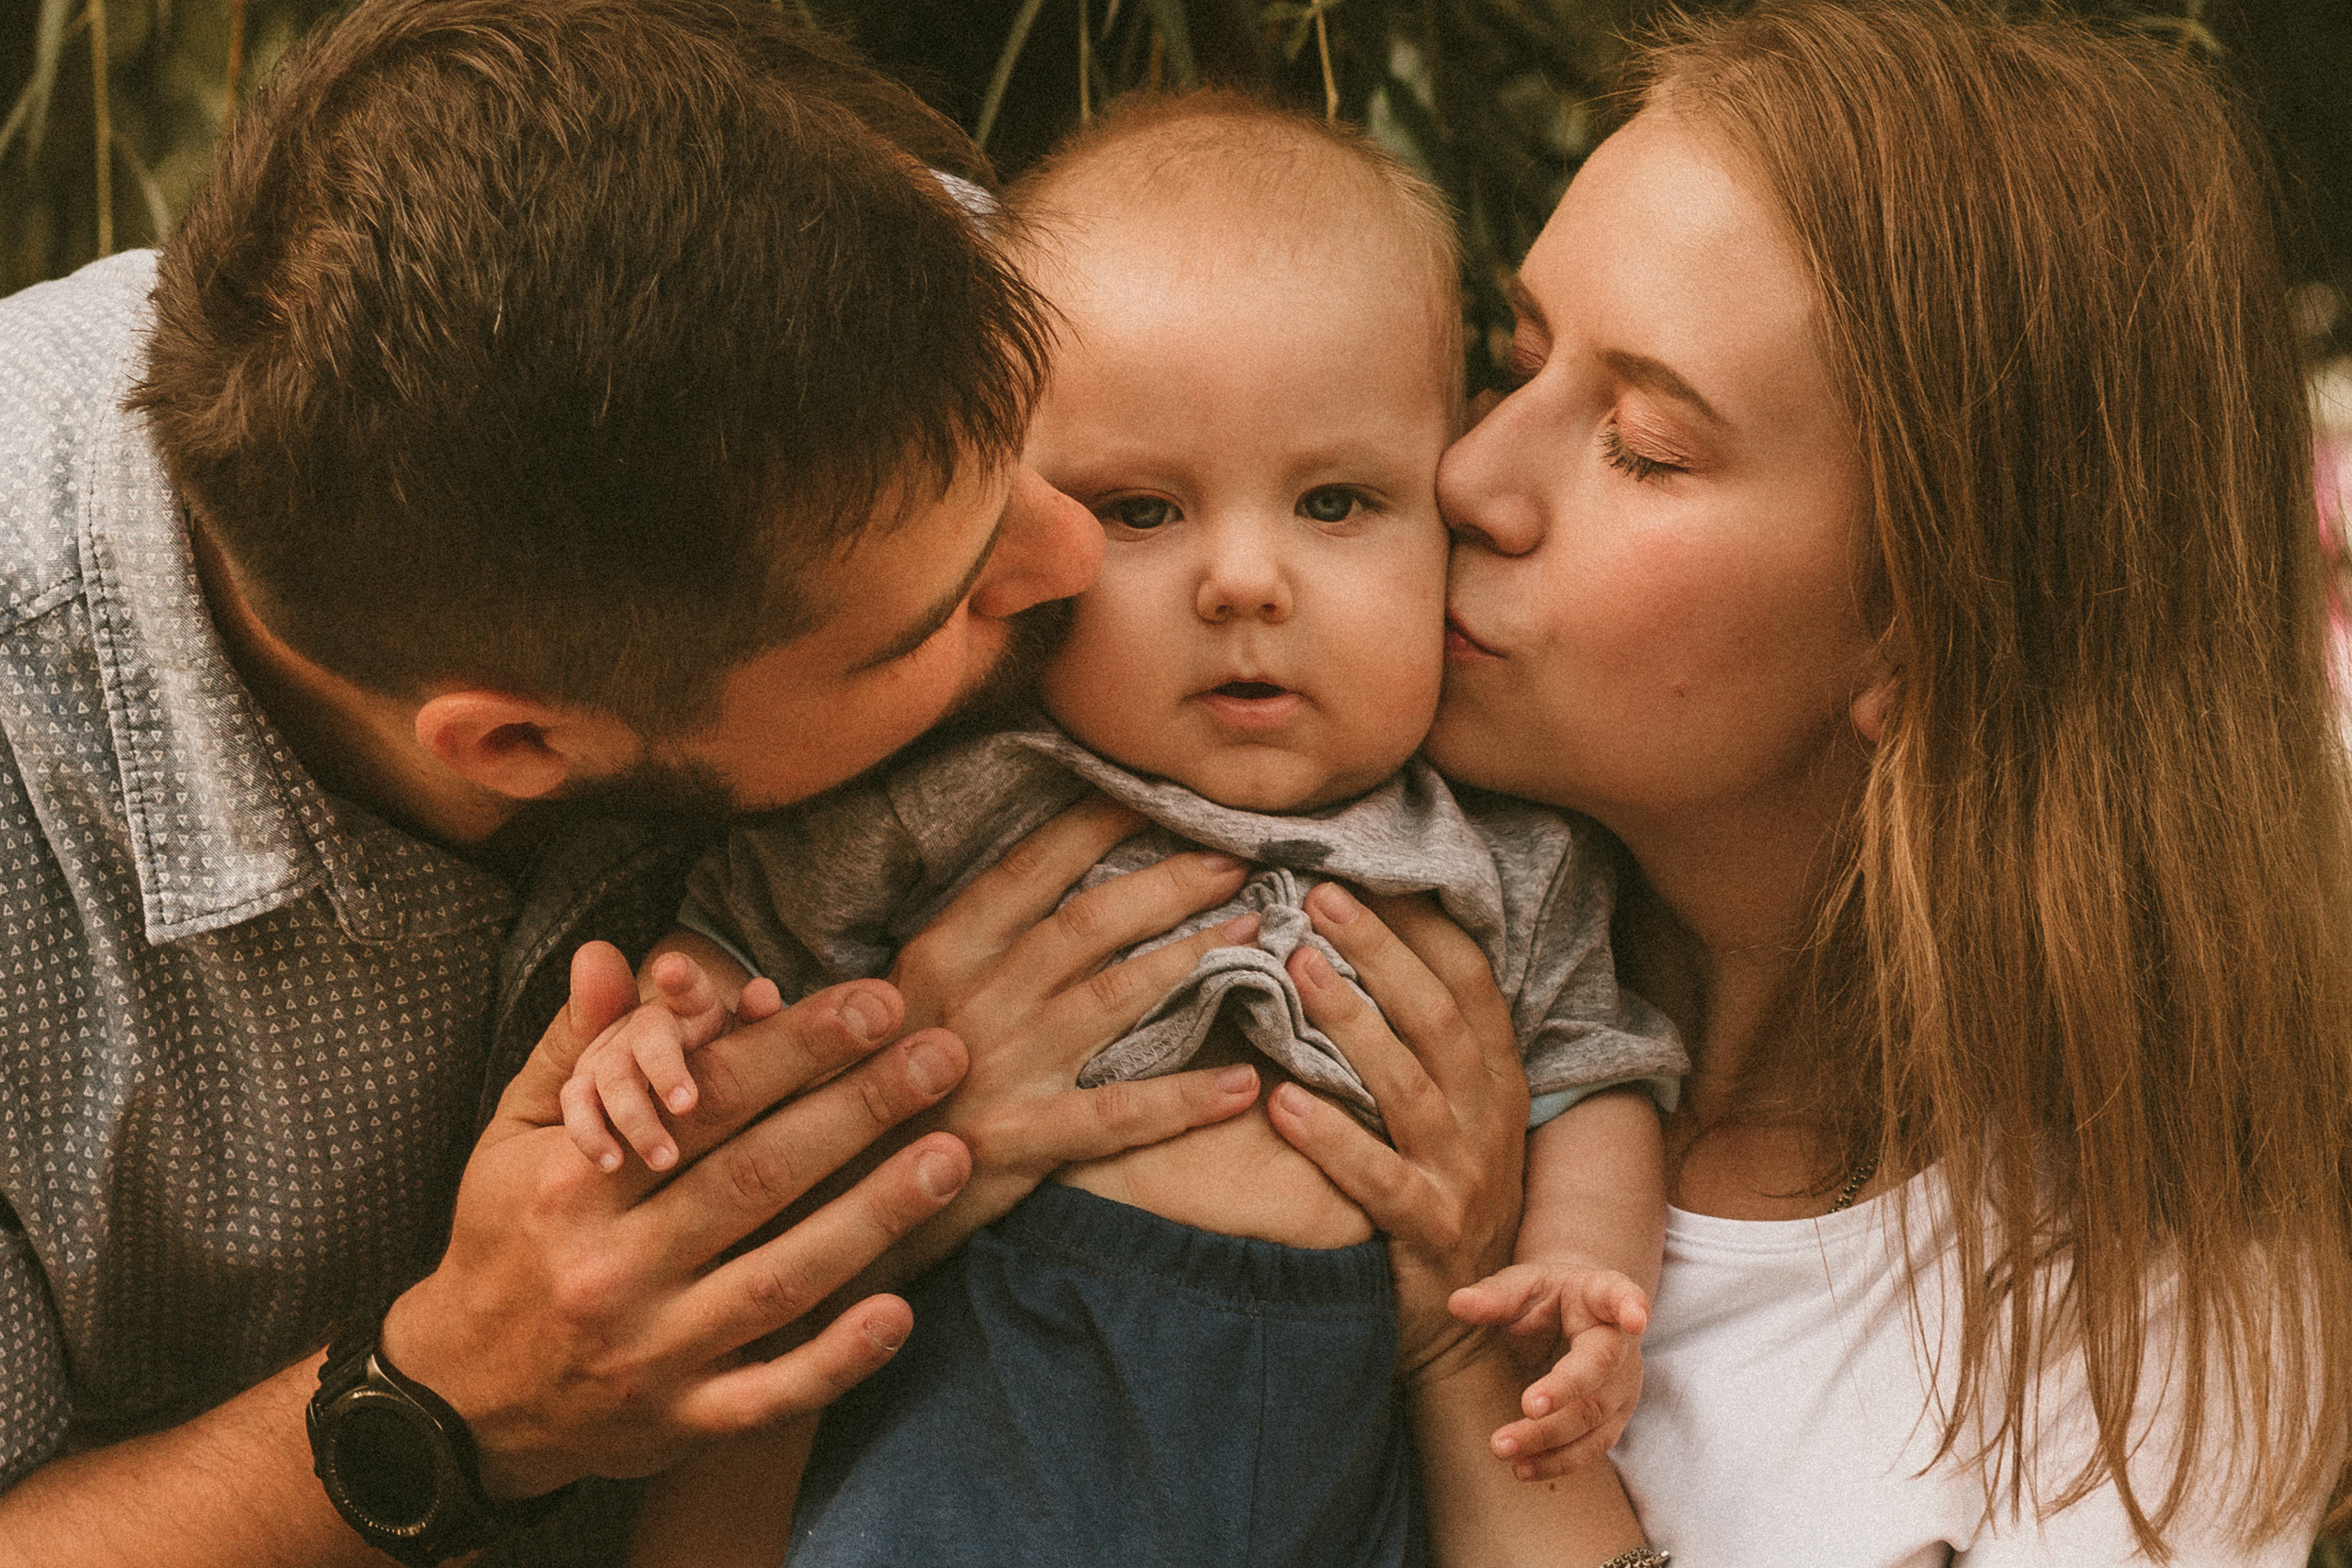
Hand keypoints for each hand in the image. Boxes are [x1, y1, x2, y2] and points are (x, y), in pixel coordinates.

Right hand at [382, 941, 974, 1497]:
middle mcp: (613, 1270)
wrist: (460, 1397)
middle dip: (859, 1110)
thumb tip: (611, 954)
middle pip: (757, 1178)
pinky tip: (902, 1311)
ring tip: (953, 1155)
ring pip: (780, 1280)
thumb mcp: (515, 1135)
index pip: (707, 1101)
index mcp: (576, 1186)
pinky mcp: (680, 1422)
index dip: (796, 1046)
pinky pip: (771, 1395)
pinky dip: (838, 1358)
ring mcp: (651, 1354)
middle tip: (944, 1057)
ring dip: (874, 1217)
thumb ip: (576, 1044)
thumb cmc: (507, 1238)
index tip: (877, 1004)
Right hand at [559, 949, 783, 1173]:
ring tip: (665, 1158)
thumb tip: (764, 991)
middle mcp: (646, 1025)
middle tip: (687, 1105)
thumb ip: (757, 1023)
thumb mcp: (744, 1047)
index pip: (687, 985)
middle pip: (649, 1035)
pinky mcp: (582, 1088)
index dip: (680, 976)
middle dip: (666, 1067)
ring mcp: (611, 1055)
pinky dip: (593, 1135)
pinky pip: (579, 1107)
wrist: (678, 1097)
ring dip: (638, 1118)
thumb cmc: (725, 1068)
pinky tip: (612, 1163)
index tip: (671, 971)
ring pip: (615, 1077)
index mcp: (691, 1007)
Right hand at [867, 795, 1268, 1277]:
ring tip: (1256, 932)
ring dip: (1193, 959)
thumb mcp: (885, 1002)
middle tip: (1235, 857)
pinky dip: (1184, 1099)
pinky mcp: (1019, 1141)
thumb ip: (949, 951)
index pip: (1028, 867)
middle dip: (1169, 882)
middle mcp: (972, 998)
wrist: (821, 1198)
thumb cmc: (856, 1092)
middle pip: (1090, 921)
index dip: (1096, 825)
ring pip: (1117, 997)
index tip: (1154, 794)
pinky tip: (1242, 1085)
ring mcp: (1000, 1068)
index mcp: (936, 953)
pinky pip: (1120, 1115)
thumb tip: (1016, 888)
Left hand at [1265, 883, 1529, 1378]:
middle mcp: (1489, 1120)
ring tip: (1297, 969)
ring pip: (1411, 1086)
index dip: (1422, 924)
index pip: (1469, 981)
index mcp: (1497, 1080)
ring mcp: (1461, 1177)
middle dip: (1381, 950)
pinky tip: (1279, 1101)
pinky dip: (1329, 1139)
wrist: (1467, 1330)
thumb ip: (1420, 1042)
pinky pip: (1377, 1179)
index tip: (1365, 872)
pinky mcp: (1426, 1233)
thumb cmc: (1439, 1197)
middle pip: (1438, 1017)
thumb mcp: (1454, 1115)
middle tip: (1319, 895)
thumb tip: (1350, 942)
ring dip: (1353, 1023)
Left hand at [1450, 1262, 1649, 1477]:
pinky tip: (1523, 1469)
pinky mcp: (1612, 1419)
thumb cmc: (1546, 1297)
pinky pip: (1590, 1447)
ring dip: (1551, 1438)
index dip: (1631, 1306)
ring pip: (1594, 1418)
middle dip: (1564, 1392)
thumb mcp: (1522, 1284)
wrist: (1570, 1318)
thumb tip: (1457, 1304)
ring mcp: (1622, 1385)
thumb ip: (1495, 1295)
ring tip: (1504, 1448)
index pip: (1621, 1295)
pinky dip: (1557, 1461)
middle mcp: (1621, 1343)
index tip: (1636, 1317)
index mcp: (1603, 1295)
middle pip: (1600, 1370)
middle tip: (1526, 1407)